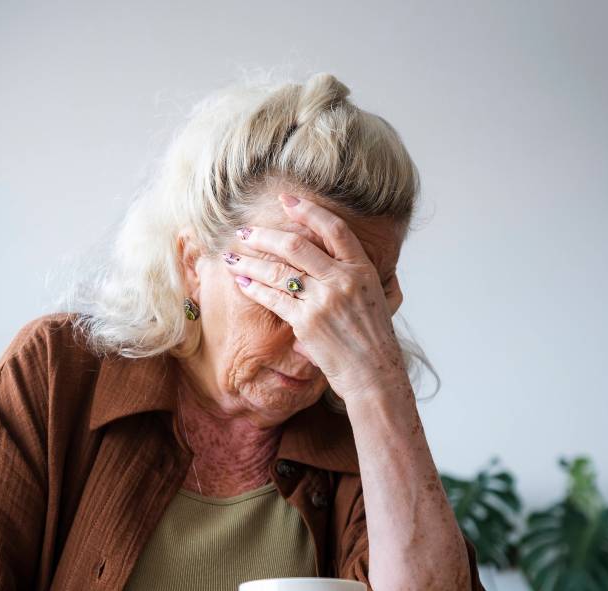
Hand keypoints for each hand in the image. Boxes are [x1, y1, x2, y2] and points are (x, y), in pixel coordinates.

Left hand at [221, 193, 405, 400]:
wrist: (374, 373)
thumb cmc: (372, 338)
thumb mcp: (375, 297)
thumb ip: (354, 275)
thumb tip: (333, 256)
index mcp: (362, 269)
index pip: (334, 228)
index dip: (308, 211)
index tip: (287, 201)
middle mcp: (343, 279)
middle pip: (297, 245)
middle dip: (265, 236)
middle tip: (244, 231)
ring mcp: (324, 300)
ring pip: (278, 270)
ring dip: (250, 261)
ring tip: (232, 257)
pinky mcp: (307, 321)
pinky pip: (273, 298)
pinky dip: (254, 288)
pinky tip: (242, 281)